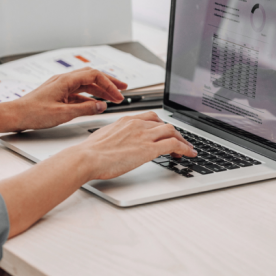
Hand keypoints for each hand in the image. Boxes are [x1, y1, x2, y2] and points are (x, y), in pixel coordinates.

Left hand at [8, 67, 127, 130]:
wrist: (14, 116)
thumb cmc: (32, 113)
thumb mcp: (63, 114)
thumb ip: (85, 109)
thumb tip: (102, 106)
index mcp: (65, 81)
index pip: (94, 76)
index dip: (109, 85)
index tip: (118, 95)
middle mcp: (64, 80)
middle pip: (92, 76)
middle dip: (109, 82)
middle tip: (123, 88)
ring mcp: (61, 87)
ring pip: (86, 85)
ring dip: (101, 90)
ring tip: (113, 97)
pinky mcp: (58, 94)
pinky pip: (78, 93)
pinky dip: (90, 98)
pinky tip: (96, 105)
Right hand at [75, 112, 196, 180]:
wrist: (86, 157)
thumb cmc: (90, 152)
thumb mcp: (104, 138)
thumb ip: (115, 137)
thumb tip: (117, 144)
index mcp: (126, 121)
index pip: (151, 117)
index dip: (161, 125)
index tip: (165, 132)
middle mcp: (137, 124)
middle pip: (164, 124)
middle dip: (175, 133)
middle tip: (180, 142)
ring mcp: (144, 135)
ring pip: (172, 131)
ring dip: (183, 140)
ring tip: (188, 149)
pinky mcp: (149, 148)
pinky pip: (174, 144)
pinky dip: (185, 148)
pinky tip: (189, 154)